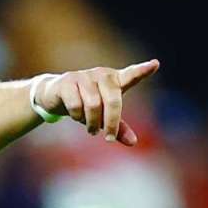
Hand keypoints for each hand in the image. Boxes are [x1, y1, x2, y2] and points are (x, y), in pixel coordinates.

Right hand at [34, 59, 159, 145]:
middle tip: (109, 139)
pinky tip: (76, 117)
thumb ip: (118, 127)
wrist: (52, 95)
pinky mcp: (67, 81)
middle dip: (112, 122)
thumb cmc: (84, 104)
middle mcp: (101, 75)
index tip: (155, 64)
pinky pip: (76, 104)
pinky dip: (77, 116)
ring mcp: (83, 76)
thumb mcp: (102, 116)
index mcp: (114, 81)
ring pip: (93, 104)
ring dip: (92, 122)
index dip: (142, 70)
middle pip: (113, 99)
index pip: (131, 75)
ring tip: (90, 129)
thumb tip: (133, 142)